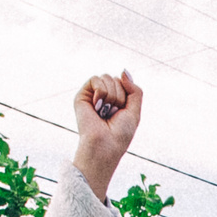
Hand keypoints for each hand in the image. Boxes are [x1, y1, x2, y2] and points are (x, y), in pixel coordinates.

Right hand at [72, 71, 142, 201]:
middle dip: (119, 96)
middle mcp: (104, 97)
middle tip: (112, 113)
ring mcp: (92, 95)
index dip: (127, 96)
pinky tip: (97, 106)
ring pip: (106, 77)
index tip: (122, 112)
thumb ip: (135, 90)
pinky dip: (101, 92)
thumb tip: (123, 70)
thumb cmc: (120, 134)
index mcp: (116, 101)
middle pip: (116, 79)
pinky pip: (95, 79)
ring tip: (105, 111)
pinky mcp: (82, 96)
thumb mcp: (135, 111)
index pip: (124, 83)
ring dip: (111, 96)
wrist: (105, 145)